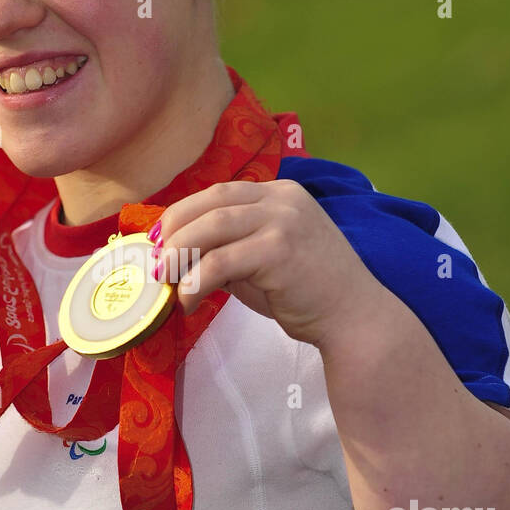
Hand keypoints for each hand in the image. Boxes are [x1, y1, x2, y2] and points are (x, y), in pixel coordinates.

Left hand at [153, 179, 386, 347]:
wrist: (354, 318)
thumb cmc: (309, 293)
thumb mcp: (265, 259)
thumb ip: (231, 249)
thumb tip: (181, 255)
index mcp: (279, 194)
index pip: (219, 192)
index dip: (182, 212)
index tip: (158, 237)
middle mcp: (282, 199)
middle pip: (211, 203)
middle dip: (174, 230)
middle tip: (155, 260)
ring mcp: (283, 221)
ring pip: (211, 227)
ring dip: (179, 253)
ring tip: (164, 279)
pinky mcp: (279, 250)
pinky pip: (221, 261)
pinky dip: (196, 281)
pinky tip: (189, 300)